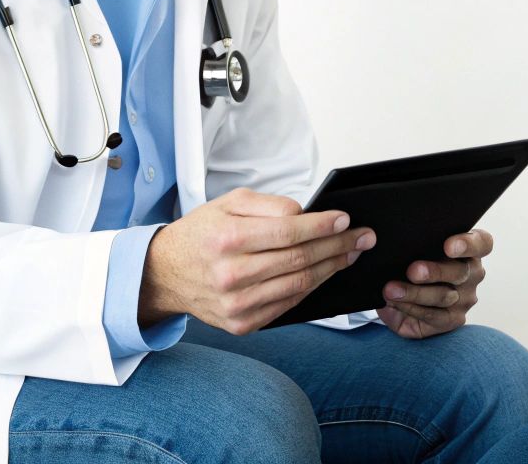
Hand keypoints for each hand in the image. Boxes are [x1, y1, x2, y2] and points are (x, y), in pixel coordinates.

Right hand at [141, 187, 374, 333]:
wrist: (165, 273)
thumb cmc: (201, 234)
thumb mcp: (228, 203)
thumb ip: (269, 205)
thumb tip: (307, 214)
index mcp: (228, 239)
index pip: (290, 231)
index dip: (323, 226)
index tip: (345, 220)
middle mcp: (231, 274)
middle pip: (300, 259)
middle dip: (338, 246)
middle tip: (362, 237)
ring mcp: (237, 304)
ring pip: (299, 285)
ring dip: (331, 268)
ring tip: (349, 254)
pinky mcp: (242, 324)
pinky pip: (288, 305)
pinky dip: (311, 288)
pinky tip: (324, 273)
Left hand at [380, 228, 490, 338]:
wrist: (400, 292)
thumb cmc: (410, 260)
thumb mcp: (414, 248)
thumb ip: (413, 241)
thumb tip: (385, 239)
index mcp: (469, 250)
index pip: (482, 243)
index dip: (468, 244)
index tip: (448, 245)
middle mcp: (472, 274)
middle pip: (461, 272)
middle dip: (435, 272)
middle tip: (412, 271)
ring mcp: (464, 299)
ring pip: (444, 297)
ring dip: (415, 293)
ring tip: (391, 290)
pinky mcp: (452, 320)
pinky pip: (433, 316)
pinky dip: (411, 308)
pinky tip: (394, 302)